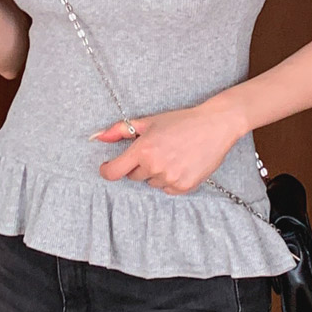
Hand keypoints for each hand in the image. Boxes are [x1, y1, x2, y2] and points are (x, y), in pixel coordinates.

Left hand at [90, 103, 245, 194]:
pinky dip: (171, 180)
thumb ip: (120, 130)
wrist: (215, 126)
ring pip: (152, 183)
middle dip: (140, 165)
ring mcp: (170, 178)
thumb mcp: (149, 122)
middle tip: (156, 150)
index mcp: (143, 149)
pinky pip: (167, 189)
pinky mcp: (184, 187)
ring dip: (156, 173)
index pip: (114, 172)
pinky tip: (181, 164)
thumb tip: (97, 137)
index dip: (107, 170)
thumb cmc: (181, 121)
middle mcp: (155, 166)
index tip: (108, 167)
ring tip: (172, 156)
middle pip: (134, 176)